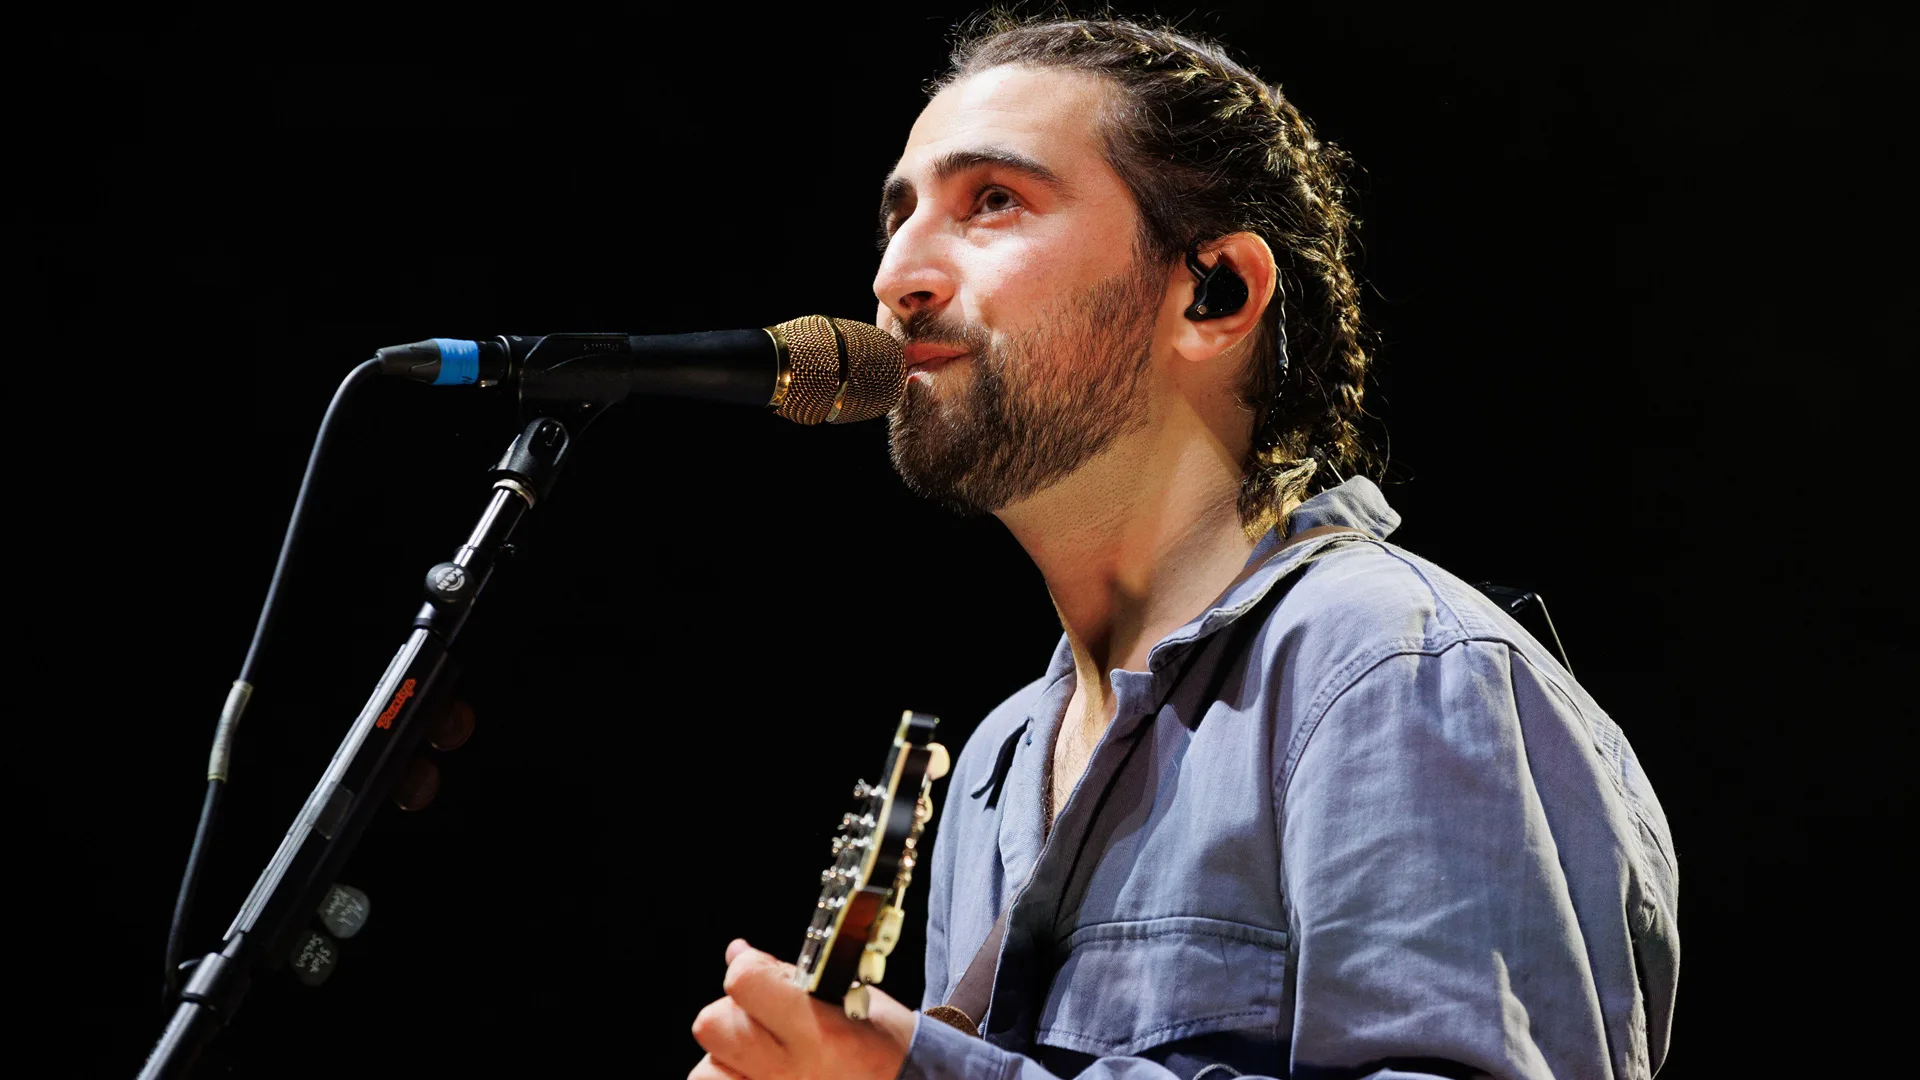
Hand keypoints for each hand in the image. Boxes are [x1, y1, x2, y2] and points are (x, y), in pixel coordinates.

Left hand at [689, 939, 916, 1079]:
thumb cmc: (885, 1046)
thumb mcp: (854, 996)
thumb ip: (790, 977)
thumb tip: (736, 953)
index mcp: (820, 1032)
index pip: (744, 981)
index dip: (750, 967)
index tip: (766, 971)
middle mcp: (792, 1072)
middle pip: (712, 1025)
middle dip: (732, 1013)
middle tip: (763, 1017)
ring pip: (705, 1070)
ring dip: (726, 1057)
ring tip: (761, 1054)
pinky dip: (731, 1078)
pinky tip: (757, 1072)